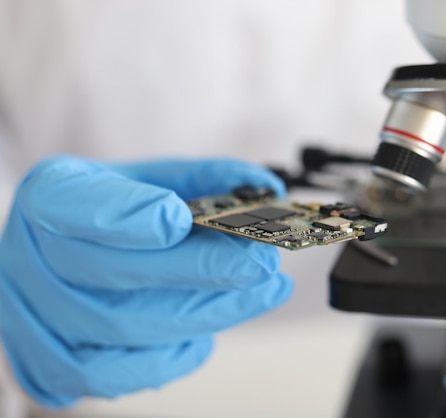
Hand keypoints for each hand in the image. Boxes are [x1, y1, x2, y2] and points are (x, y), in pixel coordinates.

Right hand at [0, 156, 292, 407]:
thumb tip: (268, 191)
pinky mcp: (47, 361)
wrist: (65, 247)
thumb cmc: (117, 210)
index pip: (73, 204)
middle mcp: (29, 255)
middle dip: (199, 270)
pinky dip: (167, 359)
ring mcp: (32, 315)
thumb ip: (206, 179)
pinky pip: (109, 375)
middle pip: (112, 272)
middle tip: (262, 263)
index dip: (126, 215)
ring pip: (122, 327)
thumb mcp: (153, 176)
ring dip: (204, 313)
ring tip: (261, 293)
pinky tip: (204, 335)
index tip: (181, 218)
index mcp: (52, 195)